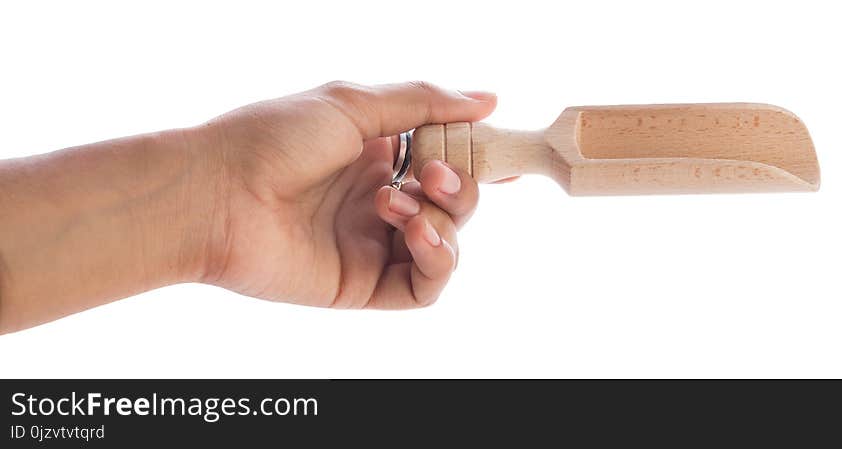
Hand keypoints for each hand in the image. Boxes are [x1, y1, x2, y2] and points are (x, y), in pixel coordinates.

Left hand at [198, 81, 496, 307]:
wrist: (214, 196)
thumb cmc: (270, 139)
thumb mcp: (352, 102)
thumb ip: (423, 102)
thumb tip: (487, 99)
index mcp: (376, 153)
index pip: (446, 158)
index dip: (474, 156)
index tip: (495, 148)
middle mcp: (379, 198)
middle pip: (456, 202)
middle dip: (459, 186)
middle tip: (431, 174)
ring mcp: (372, 243)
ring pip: (448, 244)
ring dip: (442, 221)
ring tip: (397, 204)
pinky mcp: (364, 284)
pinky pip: (425, 286)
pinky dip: (437, 260)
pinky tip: (414, 234)